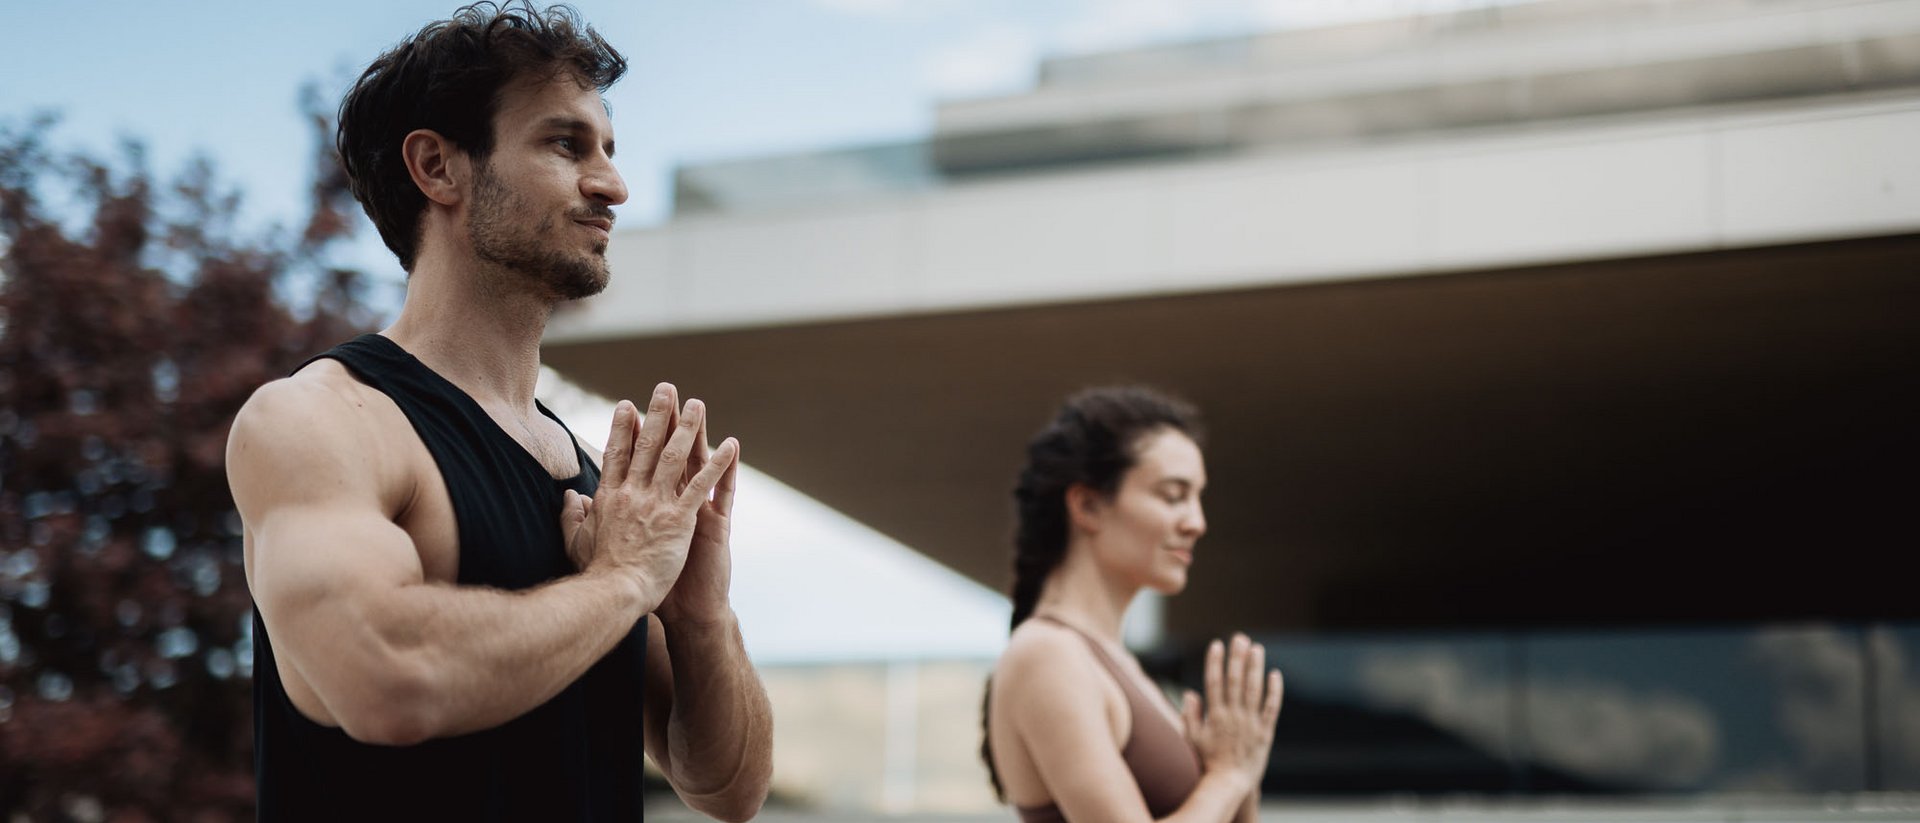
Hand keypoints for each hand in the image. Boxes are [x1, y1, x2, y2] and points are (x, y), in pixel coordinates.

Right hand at [578, 383, 738, 611]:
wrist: (615, 593)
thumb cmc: (595, 575)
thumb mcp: (576, 542)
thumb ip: (571, 516)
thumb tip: (567, 497)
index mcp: (608, 497)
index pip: (616, 453)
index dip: (622, 427)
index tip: (628, 405)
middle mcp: (632, 493)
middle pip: (646, 445)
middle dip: (658, 414)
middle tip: (666, 388)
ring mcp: (657, 504)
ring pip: (674, 456)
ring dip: (688, 428)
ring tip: (698, 404)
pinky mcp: (679, 519)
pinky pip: (702, 485)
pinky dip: (718, 464)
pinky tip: (731, 446)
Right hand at [1183, 633, 1282, 786]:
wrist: (1229, 784)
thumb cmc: (1207, 763)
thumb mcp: (1193, 739)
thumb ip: (1191, 716)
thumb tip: (1191, 693)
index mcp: (1215, 715)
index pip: (1214, 682)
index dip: (1215, 662)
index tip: (1217, 644)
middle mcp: (1233, 716)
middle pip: (1236, 680)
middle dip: (1237, 657)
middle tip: (1240, 638)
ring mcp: (1251, 723)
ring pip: (1254, 689)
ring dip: (1255, 667)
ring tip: (1257, 648)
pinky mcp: (1266, 732)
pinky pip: (1271, 708)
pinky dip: (1274, 691)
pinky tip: (1275, 674)